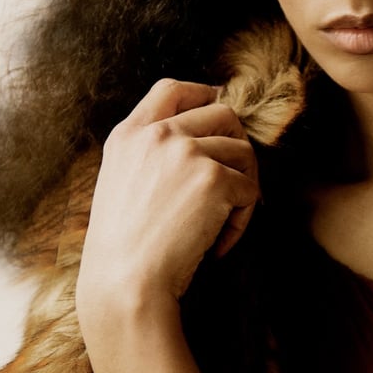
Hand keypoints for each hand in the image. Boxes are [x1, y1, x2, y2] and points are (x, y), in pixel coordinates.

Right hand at [76, 79, 258, 322]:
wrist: (125, 282)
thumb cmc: (124, 248)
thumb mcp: (122, 182)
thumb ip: (152, 154)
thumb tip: (201, 140)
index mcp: (129, 135)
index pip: (172, 89)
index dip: (202, 93)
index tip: (218, 103)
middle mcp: (158, 134)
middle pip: (223, 113)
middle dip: (238, 144)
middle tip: (237, 179)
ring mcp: (187, 152)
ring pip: (244, 152)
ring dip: (243, 188)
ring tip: (221, 224)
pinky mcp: (214, 178)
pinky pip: (251, 190)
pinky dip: (243, 220)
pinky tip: (218, 244)